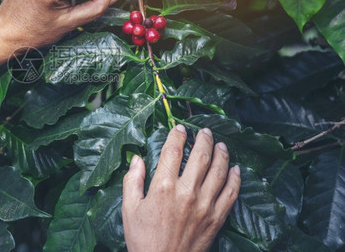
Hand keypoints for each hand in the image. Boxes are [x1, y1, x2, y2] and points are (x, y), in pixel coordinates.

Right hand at [122, 125, 240, 251]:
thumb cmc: (143, 239)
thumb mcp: (129, 208)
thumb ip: (132, 180)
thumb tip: (137, 158)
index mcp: (162, 187)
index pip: (172, 151)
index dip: (177, 135)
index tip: (180, 128)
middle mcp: (186, 192)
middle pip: (200, 156)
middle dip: (203, 139)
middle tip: (204, 131)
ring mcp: (204, 205)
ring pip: (219, 171)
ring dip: (222, 154)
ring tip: (221, 144)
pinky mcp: (216, 218)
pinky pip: (231, 193)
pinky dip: (236, 178)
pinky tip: (236, 169)